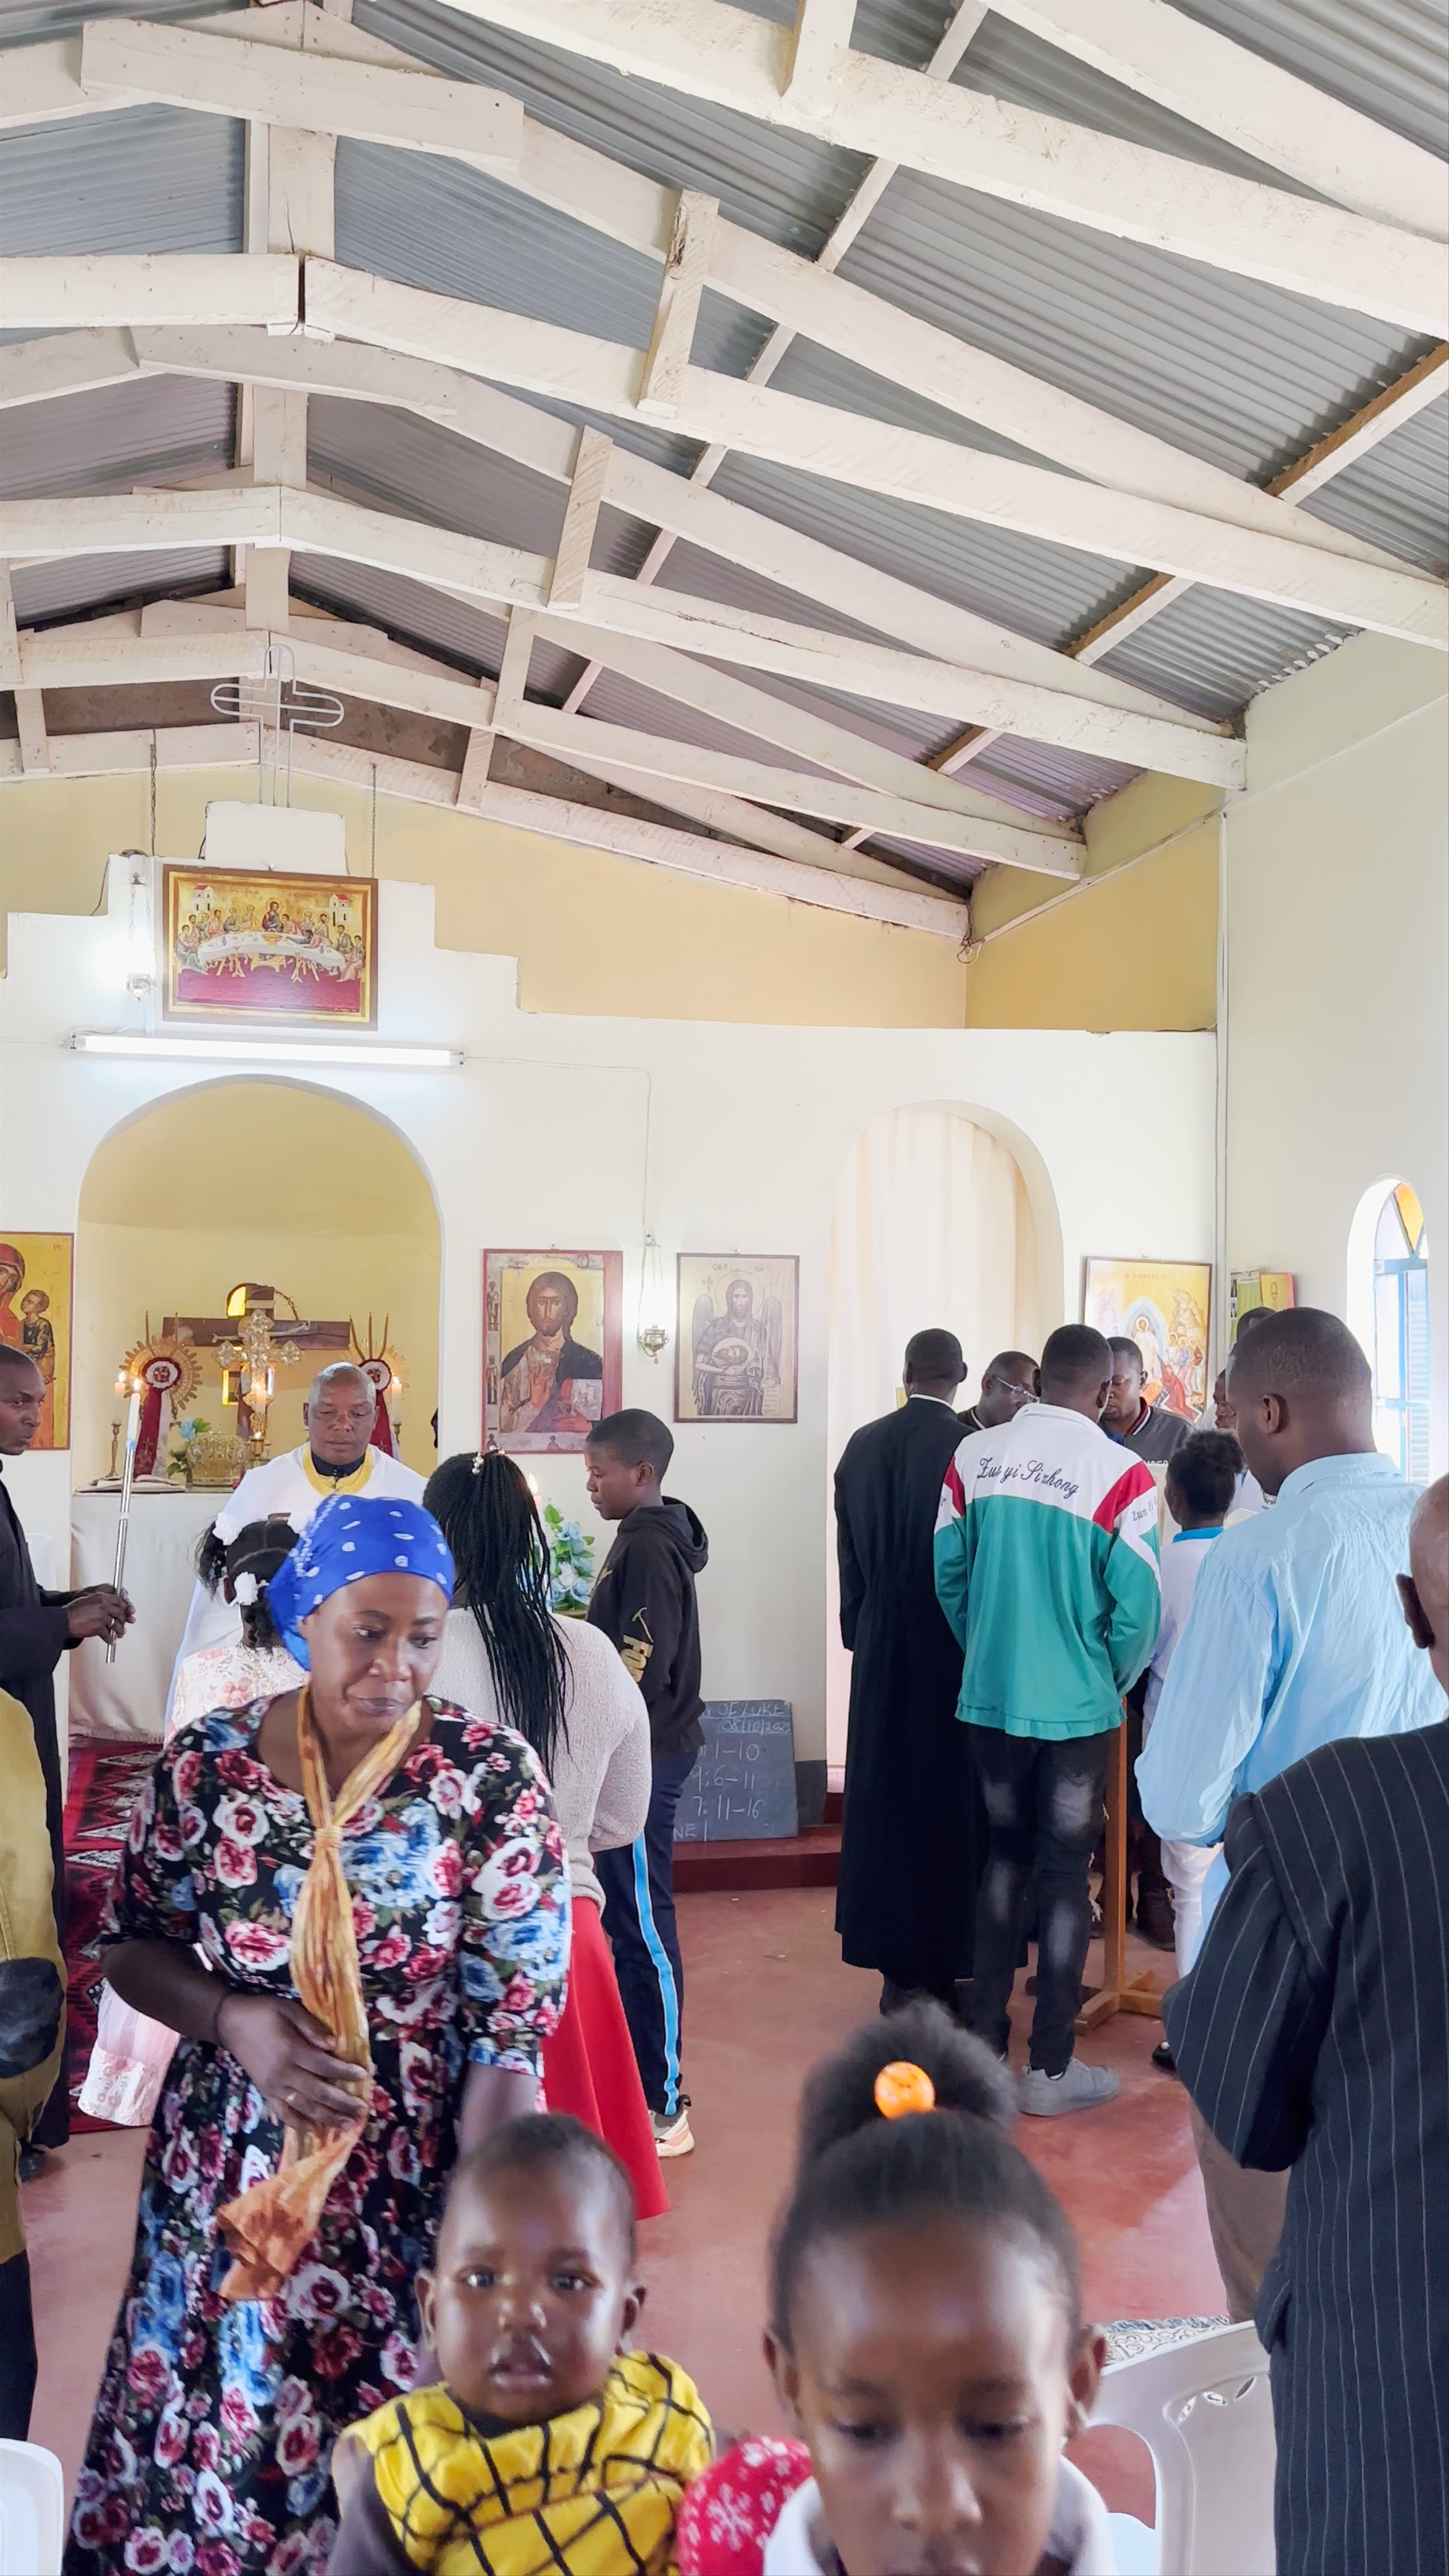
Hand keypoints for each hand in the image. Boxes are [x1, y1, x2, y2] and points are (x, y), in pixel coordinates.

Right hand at [66, 1587, 135, 1644]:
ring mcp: (102, 1617)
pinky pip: (109, 1635)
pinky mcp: (99, 1628)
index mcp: (101, 1597)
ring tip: (119, 1634)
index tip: (125, 1611)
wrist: (63, 1621)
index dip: (124, 1607)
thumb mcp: (87, 1600)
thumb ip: (100, 1602)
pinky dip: (110, 1640)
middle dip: (123, 1619)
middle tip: (124, 1623)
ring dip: (119, 1631)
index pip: (119, 1600)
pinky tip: (110, 1641)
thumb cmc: (72, 1611)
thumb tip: (108, 1606)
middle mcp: (104, 1606)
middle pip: (121, 1612)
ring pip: (118, 1624)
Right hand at [216, 1994, 367, 2129]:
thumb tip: (333, 2044)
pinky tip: (313, 2131)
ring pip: (304, 2107)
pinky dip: (298, 2124)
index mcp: (291, 2051)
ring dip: (327, 2118)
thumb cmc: (263, 2013)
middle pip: (318, 2092)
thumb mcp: (288, 2009)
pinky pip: (283, 2113)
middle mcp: (283, 2073)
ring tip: (347, 2125)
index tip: (364, 2075)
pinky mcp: (265, 2093)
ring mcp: (273, 2087)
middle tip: (361, 2110)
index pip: (324, 2065)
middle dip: (342, 2102)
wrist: (230, 2024)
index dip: (345, 2071)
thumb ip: (311, 2027)